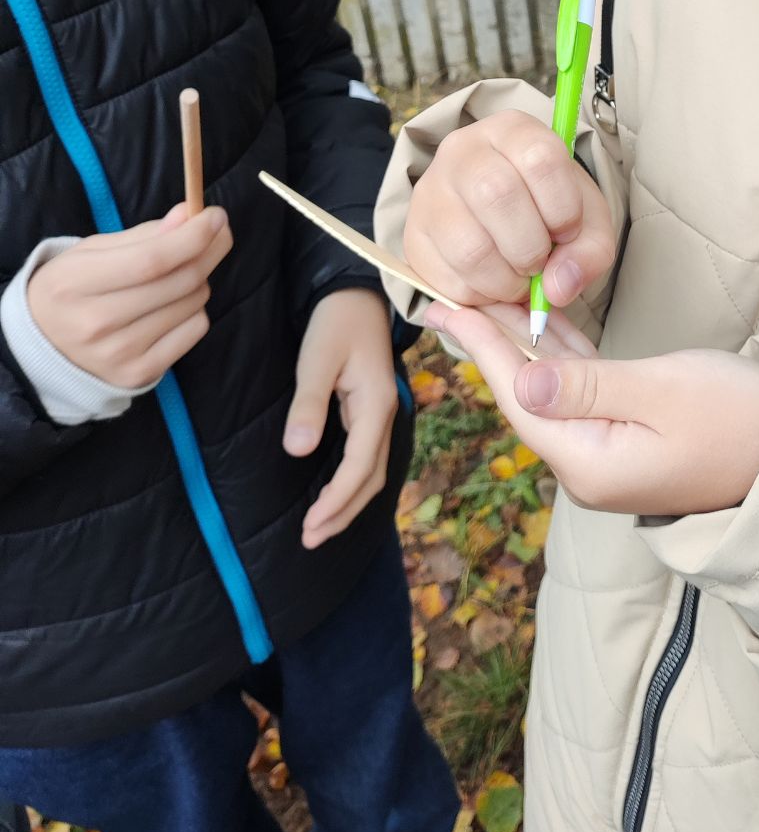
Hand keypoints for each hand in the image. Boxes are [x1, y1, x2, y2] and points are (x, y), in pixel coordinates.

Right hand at [28, 204, 232, 388]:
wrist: (45, 345)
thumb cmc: (74, 287)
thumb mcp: (93, 251)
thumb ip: (144, 235)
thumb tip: (189, 216)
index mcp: (74, 283)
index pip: (151, 260)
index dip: (192, 236)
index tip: (216, 216)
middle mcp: (95, 323)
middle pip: (179, 281)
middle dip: (209, 251)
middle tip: (218, 233)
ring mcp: (119, 354)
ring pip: (193, 303)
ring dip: (199, 280)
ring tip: (177, 275)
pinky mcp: (139, 373)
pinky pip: (195, 330)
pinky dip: (194, 310)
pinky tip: (172, 306)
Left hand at [284, 288, 398, 548]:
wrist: (357, 291)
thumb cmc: (335, 322)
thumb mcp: (317, 359)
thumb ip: (308, 404)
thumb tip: (299, 451)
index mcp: (376, 405)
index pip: (360, 468)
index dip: (336, 502)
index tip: (309, 526)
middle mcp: (385, 414)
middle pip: (372, 479)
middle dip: (344, 513)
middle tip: (310, 540)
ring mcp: (380, 413)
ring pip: (372, 471)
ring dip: (348, 503)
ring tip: (319, 527)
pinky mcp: (370, 410)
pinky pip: (367, 457)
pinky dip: (352, 483)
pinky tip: (334, 494)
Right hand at [405, 110, 615, 313]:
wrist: (505, 219)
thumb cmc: (550, 212)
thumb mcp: (586, 222)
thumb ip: (589, 252)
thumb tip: (557, 288)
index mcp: (512, 130)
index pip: (540, 158)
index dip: (563, 207)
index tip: (567, 231)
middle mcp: (462, 150)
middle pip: (497, 196)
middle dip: (530, 247)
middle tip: (539, 263)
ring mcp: (430, 190)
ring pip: (470, 247)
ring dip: (506, 281)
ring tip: (518, 278)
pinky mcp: (413, 234)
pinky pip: (446, 279)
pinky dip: (479, 297)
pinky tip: (492, 284)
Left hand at [425, 302, 758, 518]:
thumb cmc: (740, 419)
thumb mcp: (664, 392)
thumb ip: (589, 386)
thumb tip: (522, 382)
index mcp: (589, 462)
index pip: (519, 395)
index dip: (480, 345)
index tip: (444, 305)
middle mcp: (588, 465)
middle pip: (525, 393)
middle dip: (490, 341)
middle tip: (451, 292)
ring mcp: (608, 452)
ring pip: (550, 388)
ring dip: (520, 343)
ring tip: (483, 299)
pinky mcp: (629, 435)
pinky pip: (580, 389)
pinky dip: (558, 352)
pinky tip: (538, 322)